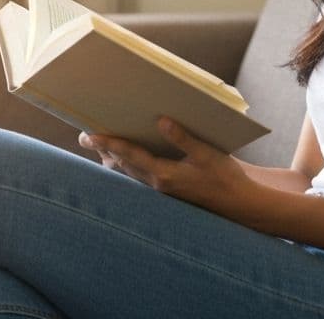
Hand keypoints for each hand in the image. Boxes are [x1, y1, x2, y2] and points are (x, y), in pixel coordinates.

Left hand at [78, 117, 258, 216]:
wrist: (239, 203)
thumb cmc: (225, 178)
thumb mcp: (208, 155)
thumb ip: (184, 138)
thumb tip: (162, 121)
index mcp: (165, 175)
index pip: (130, 156)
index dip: (110, 143)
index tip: (91, 134)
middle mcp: (158, 184)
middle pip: (123, 165)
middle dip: (104, 150)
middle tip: (83, 136)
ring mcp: (162, 189)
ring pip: (129, 172)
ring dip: (113, 158)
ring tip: (97, 146)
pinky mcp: (168, 188)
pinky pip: (139, 176)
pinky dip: (127, 164)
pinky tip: (123, 158)